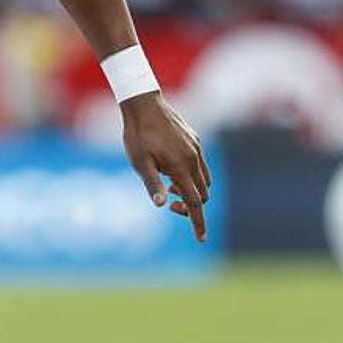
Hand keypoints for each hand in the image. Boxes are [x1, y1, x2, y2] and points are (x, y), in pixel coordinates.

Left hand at [121, 92, 211, 241]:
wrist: (144, 104)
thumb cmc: (137, 134)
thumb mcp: (139, 162)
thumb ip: (152, 184)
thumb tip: (161, 204)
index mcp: (180, 167)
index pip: (195, 202)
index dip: (197, 222)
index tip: (201, 238)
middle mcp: (193, 159)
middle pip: (202, 194)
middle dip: (191, 205)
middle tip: (170, 202)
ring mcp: (196, 149)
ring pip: (205, 180)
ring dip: (192, 189)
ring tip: (169, 184)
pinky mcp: (195, 140)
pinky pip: (202, 165)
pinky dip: (193, 175)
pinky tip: (172, 168)